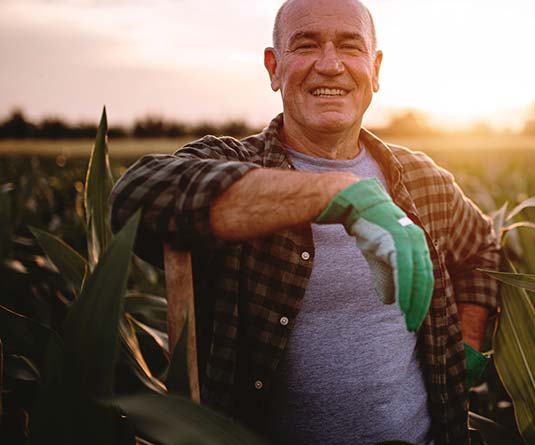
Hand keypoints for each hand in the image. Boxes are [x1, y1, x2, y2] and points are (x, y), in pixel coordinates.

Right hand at [315, 177, 433, 331]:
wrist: (356, 204)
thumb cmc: (368, 228)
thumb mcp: (378, 257)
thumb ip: (386, 277)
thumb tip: (390, 301)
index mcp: (417, 245)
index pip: (425, 277)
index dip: (421, 299)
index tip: (414, 317)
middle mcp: (418, 242)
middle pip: (425, 281)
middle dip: (421, 305)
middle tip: (413, 325)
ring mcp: (409, 241)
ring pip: (417, 278)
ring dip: (414, 302)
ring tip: (409, 319)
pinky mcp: (398, 240)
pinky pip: (405, 271)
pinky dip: (405, 290)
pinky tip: (402, 305)